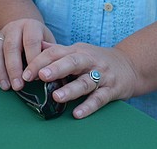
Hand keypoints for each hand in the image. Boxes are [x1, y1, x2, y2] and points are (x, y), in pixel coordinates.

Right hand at [0, 18, 53, 90]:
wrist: (26, 31)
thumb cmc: (41, 43)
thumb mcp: (49, 45)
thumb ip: (49, 56)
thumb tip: (48, 72)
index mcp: (30, 26)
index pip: (31, 41)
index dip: (33, 60)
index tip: (36, 77)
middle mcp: (13, 27)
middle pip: (11, 46)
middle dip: (14, 68)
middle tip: (18, 86)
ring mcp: (0, 34)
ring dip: (0, 71)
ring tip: (6, 87)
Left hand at [22, 40, 138, 119]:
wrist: (130, 65)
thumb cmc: (96, 59)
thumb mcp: (77, 50)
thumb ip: (57, 49)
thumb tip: (36, 44)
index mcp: (77, 51)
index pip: (56, 53)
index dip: (40, 62)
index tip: (26, 73)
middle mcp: (89, 61)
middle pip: (71, 62)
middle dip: (55, 69)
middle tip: (40, 76)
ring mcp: (102, 75)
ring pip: (85, 82)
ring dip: (71, 90)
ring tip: (56, 97)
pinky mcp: (112, 89)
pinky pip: (99, 98)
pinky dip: (89, 106)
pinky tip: (78, 113)